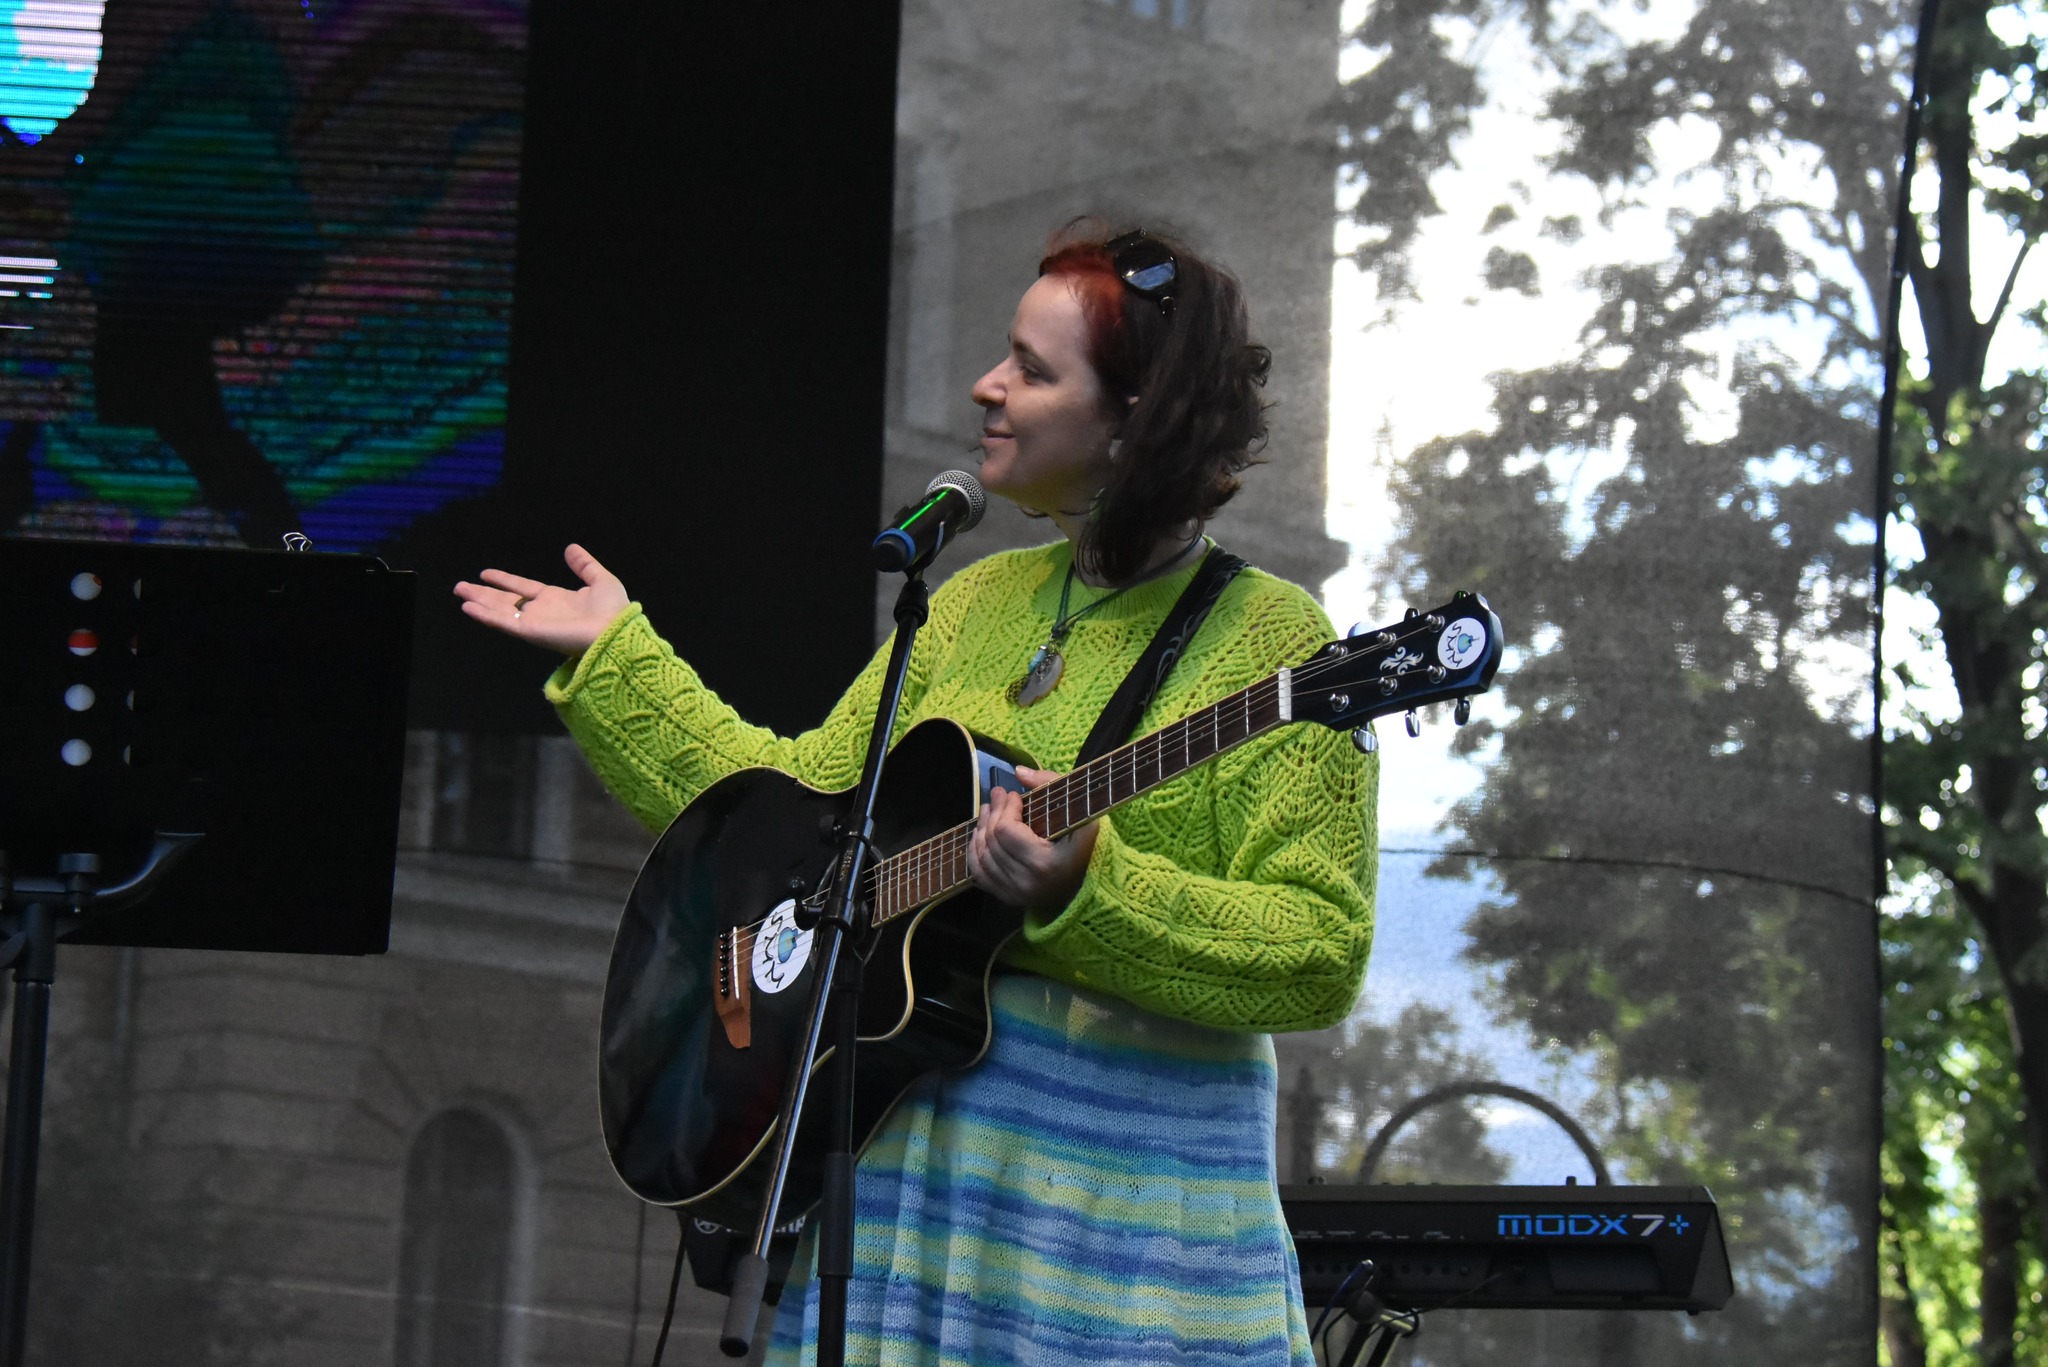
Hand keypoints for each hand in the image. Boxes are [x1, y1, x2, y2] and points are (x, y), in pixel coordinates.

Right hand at [454, 543, 630, 655]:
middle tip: (460, 586)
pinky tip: (468, 607)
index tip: (486, 573)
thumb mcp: (600, 580)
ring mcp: (533, 623)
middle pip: (506, 601)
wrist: (615, 631)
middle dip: (484, 594)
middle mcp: (541, 612)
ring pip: (500, 611)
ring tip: (460, 593)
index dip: (505, 580)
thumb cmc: (613, 610)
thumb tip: (570, 548)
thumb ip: (584, 565)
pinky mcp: (530, 632)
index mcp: (556, 600)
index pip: (523, 588)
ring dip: (479, 602)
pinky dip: (485, 615)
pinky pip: (503, 623)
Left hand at [967, 766, 1098, 911]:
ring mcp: (1015, 894)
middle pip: (993, 841)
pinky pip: (980, 875)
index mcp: (1045, 864)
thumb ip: (1050, 784)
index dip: (1005, 807)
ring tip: (988, 810)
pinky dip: (975, 853)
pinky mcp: (1009, 899)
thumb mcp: (1080, 812)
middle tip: (996, 795)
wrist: (1092, 885)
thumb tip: (1018, 771)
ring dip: (981, 829)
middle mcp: (1027, 883)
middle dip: (992, 813)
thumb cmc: (1087, 845)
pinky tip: (980, 835)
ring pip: (982, 857)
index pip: (1007, 831)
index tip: (1012, 794)